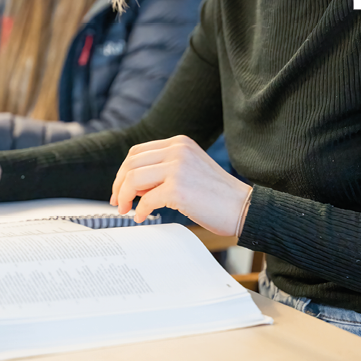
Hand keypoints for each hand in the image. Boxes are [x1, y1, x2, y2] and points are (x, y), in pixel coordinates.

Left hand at [110, 135, 252, 235]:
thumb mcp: (189, 170)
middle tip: (118, 202)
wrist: (242, 207)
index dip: (123, 171)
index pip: (138, 152)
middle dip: (119, 185)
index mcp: (180, 143)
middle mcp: (178, 150)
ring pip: (133, 179)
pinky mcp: (178, 189)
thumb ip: (163, 171)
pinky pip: (146, 200)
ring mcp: (178, 168)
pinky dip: (140, 210)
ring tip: (126, 210)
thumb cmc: (217, 195)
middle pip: (131, 164)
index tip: (120, 188)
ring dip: (125, 197)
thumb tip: (133, 186)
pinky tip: (142, 216)